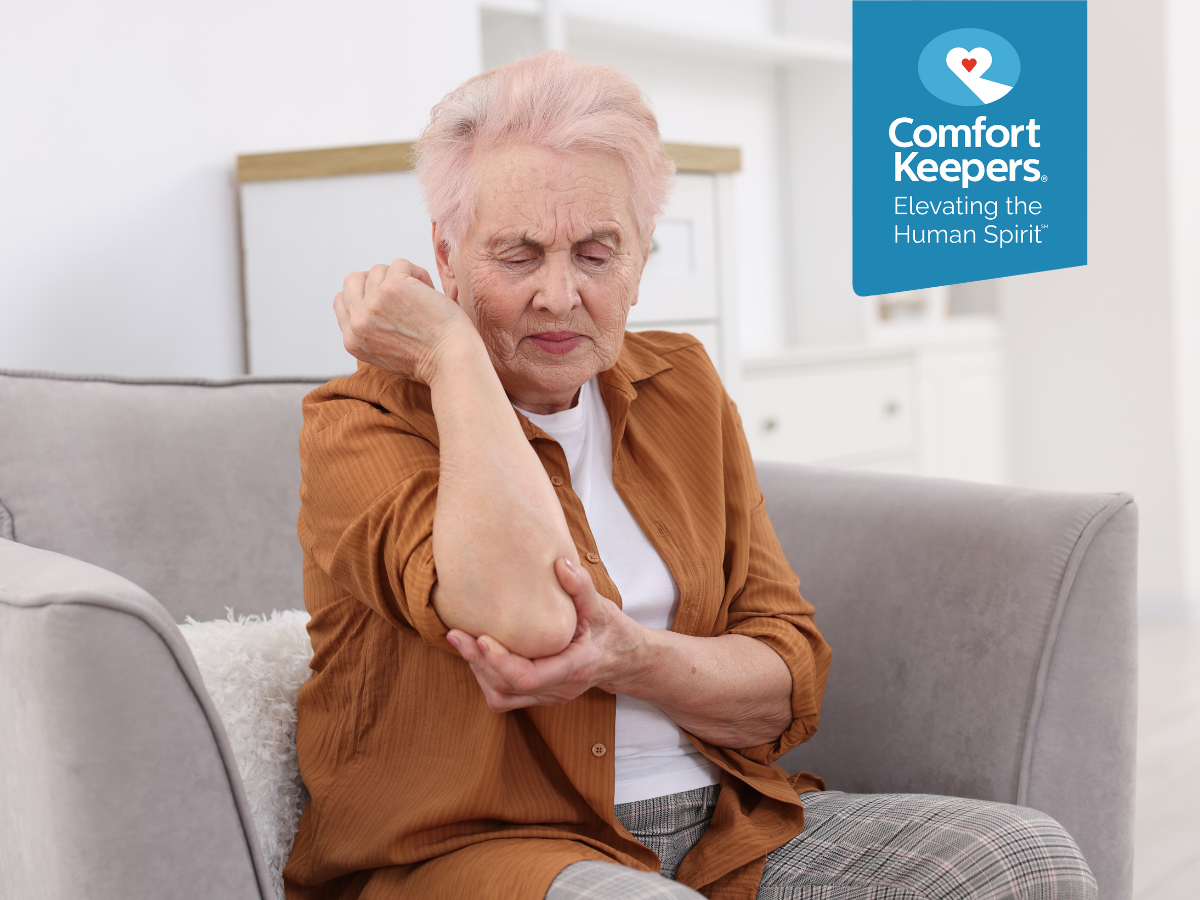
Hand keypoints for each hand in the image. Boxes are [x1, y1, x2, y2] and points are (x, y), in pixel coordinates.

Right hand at [333, 258, 474, 382]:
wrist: (452, 361)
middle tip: (404, 295)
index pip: (342, 301)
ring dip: (402, 278)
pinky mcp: (392, 287)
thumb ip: (371, 330)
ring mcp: (372, 304)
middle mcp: (357, 323)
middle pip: (353, 280)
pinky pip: (400, 264)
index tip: (388, 299)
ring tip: (422, 298)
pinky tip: (431, 292)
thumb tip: (373, 298)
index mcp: (352, 341)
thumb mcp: (386, 352)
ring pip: (378, 270)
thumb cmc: (432, 358)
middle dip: (379, 281)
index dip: (364, 293)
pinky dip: (418, 273)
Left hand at [446, 558, 645, 712]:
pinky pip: (505, 696)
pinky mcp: (539, 696)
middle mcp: (559, 689)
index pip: (529, 677)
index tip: (481, 637)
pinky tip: (478, 654)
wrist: (624, 659)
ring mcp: (548, 696)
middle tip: (456, 634)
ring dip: (479, 672)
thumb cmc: (611, 630)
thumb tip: (560, 563)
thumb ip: (581, 586)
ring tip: (462, 642)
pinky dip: (487, 678)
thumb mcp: (601, 606)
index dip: (500, 661)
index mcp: (575, 668)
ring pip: (502, 696)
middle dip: (478, 662)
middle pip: (507, 688)